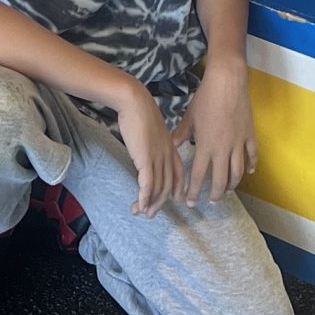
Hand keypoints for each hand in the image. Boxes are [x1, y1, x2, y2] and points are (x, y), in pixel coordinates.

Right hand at [114, 79, 184, 216]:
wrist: (134, 101)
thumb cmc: (141, 112)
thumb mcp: (152, 130)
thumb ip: (154, 143)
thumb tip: (148, 153)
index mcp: (171, 148)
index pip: (179, 173)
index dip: (177, 188)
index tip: (174, 199)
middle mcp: (167, 155)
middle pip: (168, 186)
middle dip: (160, 203)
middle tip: (150, 213)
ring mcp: (158, 158)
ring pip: (158, 188)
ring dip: (150, 204)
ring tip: (141, 213)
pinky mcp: (146, 159)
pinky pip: (148, 184)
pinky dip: (144, 197)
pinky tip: (139, 205)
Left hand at [174, 60, 257, 203]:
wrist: (227, 82)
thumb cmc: (206, 98)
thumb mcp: (190, 117)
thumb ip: (181, 134)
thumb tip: (172, 146)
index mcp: (205, 146)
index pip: (198, 176)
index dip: (193, 192)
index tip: (190, 202)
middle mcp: (222, 150)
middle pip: (221, 180)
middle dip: (216, 194)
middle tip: (212, 200)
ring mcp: (238, 143)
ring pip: (238, 172)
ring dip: (232, 184)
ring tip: (228, 189)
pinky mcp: (250, 135)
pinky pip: (252, 155)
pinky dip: (251, 166)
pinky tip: (249, 172)